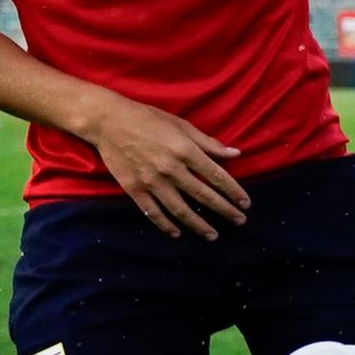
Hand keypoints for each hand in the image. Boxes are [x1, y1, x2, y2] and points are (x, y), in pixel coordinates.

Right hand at [81, 92, 251, 238]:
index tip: (246, 203)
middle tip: (240, 221)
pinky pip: (153, 212)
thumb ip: (209, 143)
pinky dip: (165, 225)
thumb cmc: (148, 119)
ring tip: (213, 235)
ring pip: (180, 209)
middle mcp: (171, 169)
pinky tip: (177, 233)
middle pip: (203, 195)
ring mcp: (151, 181)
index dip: (234, 192)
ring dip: (198, 224)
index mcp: (185, 151)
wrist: (108, 121)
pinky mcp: (134, 189)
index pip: (217, 176)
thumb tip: (236, 154)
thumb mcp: (182, 125)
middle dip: (224, 210)